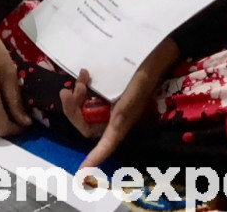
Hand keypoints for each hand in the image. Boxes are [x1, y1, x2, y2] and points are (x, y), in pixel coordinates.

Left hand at [60, 37, 180, 168]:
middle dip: (73, 109)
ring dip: (77, 96)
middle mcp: (114, 117)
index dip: (94, 158)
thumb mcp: (131, 100)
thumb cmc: (146, 76)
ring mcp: (111, 105)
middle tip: (68, 90)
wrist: (158, 54)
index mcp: (122, 122)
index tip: (82, 172)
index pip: (105, 145)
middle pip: (86, 124)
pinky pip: (89, 97)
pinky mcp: (108, 93)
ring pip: (85, 109)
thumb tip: (105, 142)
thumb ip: (119, 119)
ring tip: (82, 77)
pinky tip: (84, 75)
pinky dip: (83, 88)